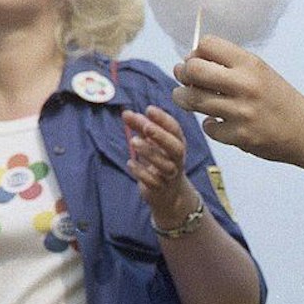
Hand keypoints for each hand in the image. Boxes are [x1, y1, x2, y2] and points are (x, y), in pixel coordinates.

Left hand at [122, 105, 198, 226]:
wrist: (169, 194)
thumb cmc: (159, 160)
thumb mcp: (151, 142)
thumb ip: (140, 127)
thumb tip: (126, 113)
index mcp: (176, 144)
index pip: (175, 130)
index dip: (164, 119)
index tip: (149, 109)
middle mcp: (176, 160)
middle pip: (176, 148)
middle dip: (161, 136)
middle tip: (145, 126)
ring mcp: (170, 176)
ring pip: (165, 166)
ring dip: (149, 152)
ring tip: (133, 141)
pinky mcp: (161, 189)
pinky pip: (154, 182)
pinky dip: (142, 172)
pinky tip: (130, 162)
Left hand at [171, 35, 303, 176]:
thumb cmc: (277, 98)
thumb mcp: (258, 71)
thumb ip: (227, 63)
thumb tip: (187, 61)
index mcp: (250, 64)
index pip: (206, 44)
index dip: (195, 52)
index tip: (197, 61)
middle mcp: (245, 85)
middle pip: (194, 70)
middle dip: (182, 73)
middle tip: (184, 78)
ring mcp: (243, 112)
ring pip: (194, 99)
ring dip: (183, 98)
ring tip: (184, 98)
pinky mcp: (242, 137)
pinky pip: (209, 127)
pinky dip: (209, 125)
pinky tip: (215, 122)